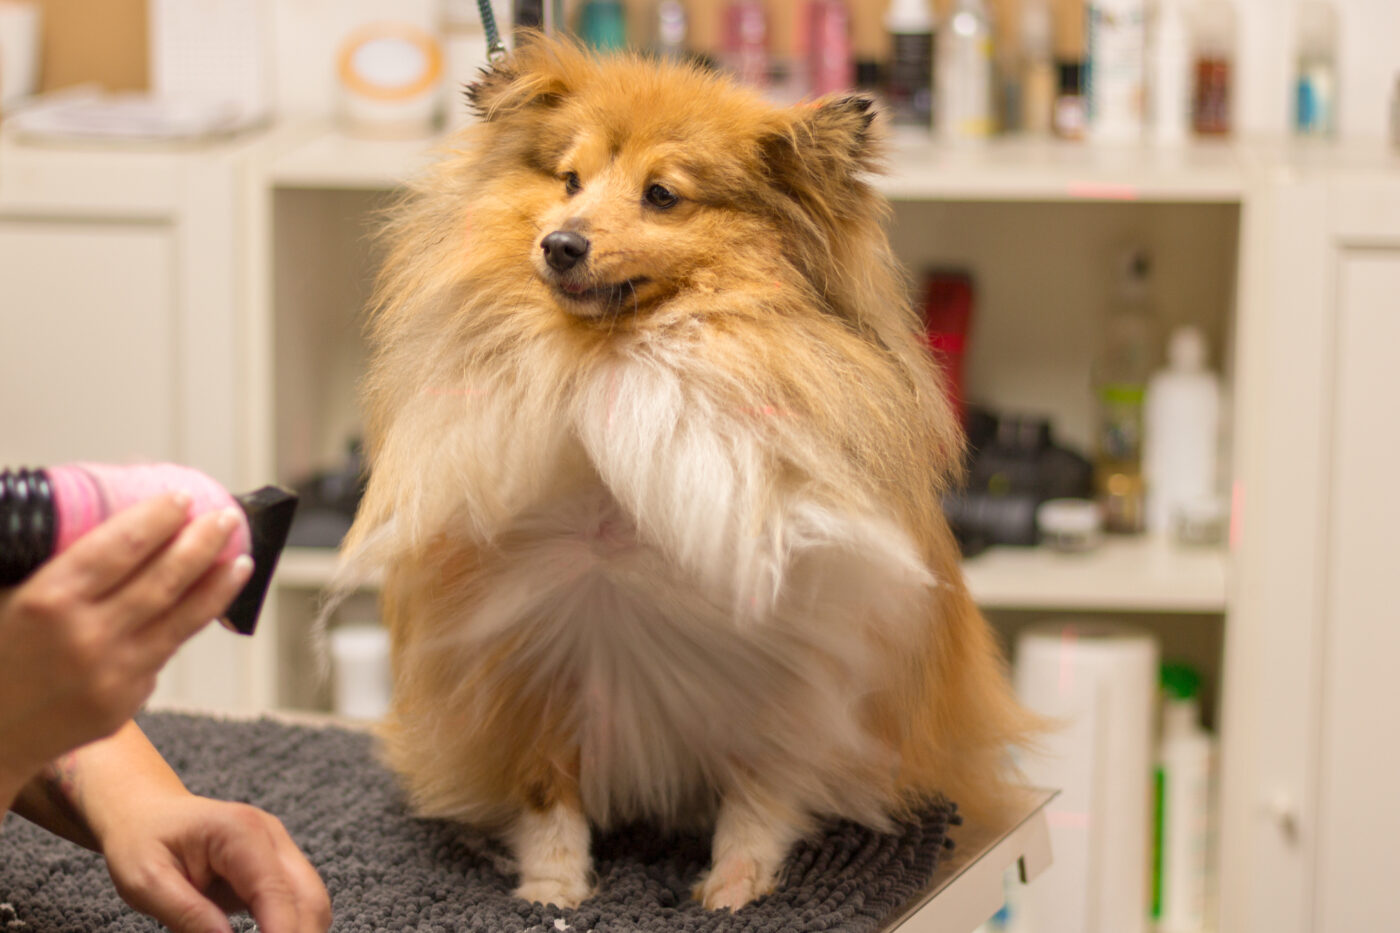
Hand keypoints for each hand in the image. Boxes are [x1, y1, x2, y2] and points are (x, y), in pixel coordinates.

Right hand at [0, 492, 251, 788]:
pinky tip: (206, 602)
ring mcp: (111, 674)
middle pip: (165, 580)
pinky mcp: (124, 702)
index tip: (182, 497)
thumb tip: (79, 508)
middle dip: (203, 543)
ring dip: (217, 585)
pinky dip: (188, 622)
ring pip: (181, 619)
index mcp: (47, 601)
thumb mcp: (0, 593)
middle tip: (227, 517)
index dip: (158, 519)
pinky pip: (164, 652)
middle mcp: (85, 637)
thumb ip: (41, 557)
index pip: (120, 547)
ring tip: (241, 558)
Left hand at [99, 791, 330, 932]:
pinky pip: (298, 903)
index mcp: (240, 833)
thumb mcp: (146, 882)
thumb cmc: (142, 841)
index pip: (276, 893)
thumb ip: (187, 915)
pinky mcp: (277, 867)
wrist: (146, 813)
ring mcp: (279, 850)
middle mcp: (272, 837)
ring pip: (312, 903)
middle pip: (310, 898)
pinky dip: (289, 929)